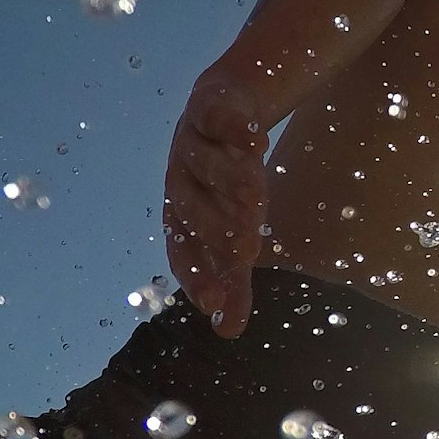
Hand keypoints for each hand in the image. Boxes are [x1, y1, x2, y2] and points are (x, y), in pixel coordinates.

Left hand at [163, 80, 268, 336]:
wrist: (228, 105)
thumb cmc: (229, 181)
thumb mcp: (234, 229)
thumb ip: (234, 279)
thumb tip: (231, 333)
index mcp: (182, 216)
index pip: (183, 251)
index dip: (197, 275)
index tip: (214, 304)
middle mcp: (181, 182)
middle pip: (196, 210)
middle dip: (220, 229)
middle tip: (246, 252)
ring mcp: (192, 144)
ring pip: (209, 165)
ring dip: (231, 181)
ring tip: (257, 197)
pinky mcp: (210, 107)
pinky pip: (220, 118)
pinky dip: (235, 129)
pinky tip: (256, 140)